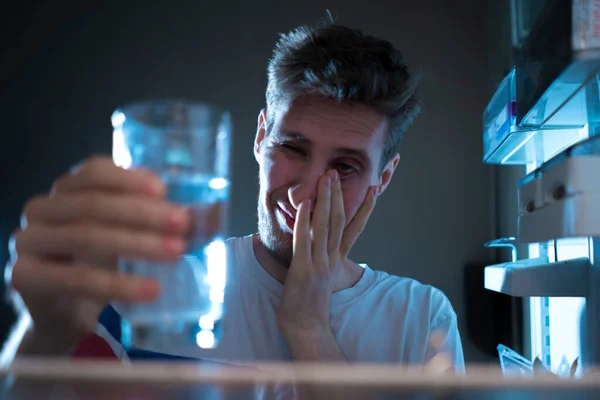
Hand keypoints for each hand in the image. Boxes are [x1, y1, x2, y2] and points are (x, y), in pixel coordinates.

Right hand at [8, 155, 192, 354]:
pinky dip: (118, 284)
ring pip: (87, 236)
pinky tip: (151, 290)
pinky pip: (76, 278)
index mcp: (68, 189)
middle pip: (95, 204)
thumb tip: (210, 215)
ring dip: (137, 244)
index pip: (94, 171)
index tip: (164, 189)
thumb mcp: (125, 234)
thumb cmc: (98, 262)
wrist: (62, 310)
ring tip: (176, 253)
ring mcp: (28, 241)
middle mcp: (42, 208)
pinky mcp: (26, 276)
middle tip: (183, 224)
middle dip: (143, 213)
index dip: (129, 178)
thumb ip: (156, 220)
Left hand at [276, 169, 377, 339]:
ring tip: (325, 179)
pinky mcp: (303, 268)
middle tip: (336, 173)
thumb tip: (300, 242)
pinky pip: (304, 240)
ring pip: (324, 225)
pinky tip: (305, 204)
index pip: (354, 228)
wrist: (305, 326)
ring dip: (325, 200)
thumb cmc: (306, 301)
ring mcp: (318, 262)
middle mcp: (331, 258)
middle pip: (338, 220)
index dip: (364, 208)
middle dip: (338, 195)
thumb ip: (312, 257)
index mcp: (337, 259)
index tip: (373, 189)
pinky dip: (304, 221)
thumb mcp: (315, 275)